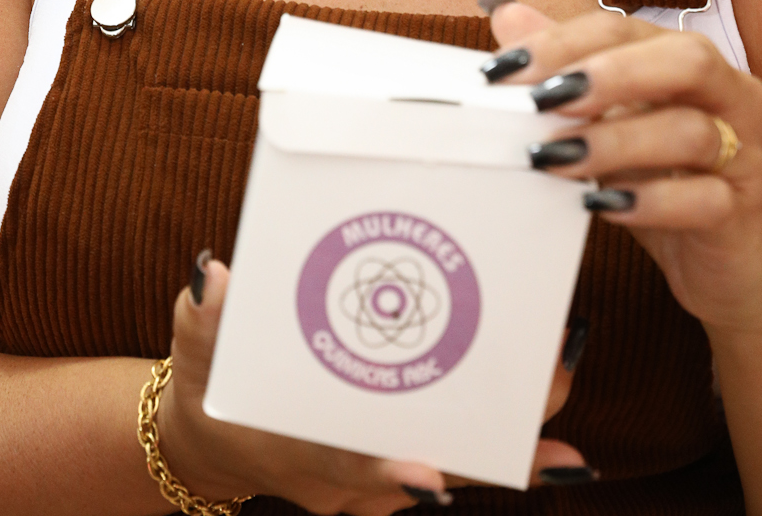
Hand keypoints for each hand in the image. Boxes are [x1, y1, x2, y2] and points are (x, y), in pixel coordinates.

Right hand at [158, 259, 592, 510]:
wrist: (214, 438)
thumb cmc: (208, 385)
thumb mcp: (195, 349)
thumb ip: (204, 317)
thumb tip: (213, 278)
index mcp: (297, 454)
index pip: (346, 467)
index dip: (387, 471)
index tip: (431, 476)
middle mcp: (348, 482)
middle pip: (433, 469)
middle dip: (494, 439)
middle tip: (551, 377)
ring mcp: (378, 481)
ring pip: (458, 465)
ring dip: (515, 434)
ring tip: (566, 368)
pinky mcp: (400, 463)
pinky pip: (460, 455)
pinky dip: (505, 441)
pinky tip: (558, 415)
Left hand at [486, 0, 761, 334]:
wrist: (735, 266)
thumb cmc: (666, 181)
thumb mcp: (610, 122)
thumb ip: (566, 69)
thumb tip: (507, 17)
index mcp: (685, 60)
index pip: (624, 27)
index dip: (562, 42)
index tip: (502, 71)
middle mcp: (726, 93)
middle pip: (684, 59)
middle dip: (611, 74)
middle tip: (545, 101)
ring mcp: (744, 152)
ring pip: (693, 131)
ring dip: (616, 142)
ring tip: (556, 159)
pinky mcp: (744, 210)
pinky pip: (706, 199)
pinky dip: (651, 201)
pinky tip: (604, 206)